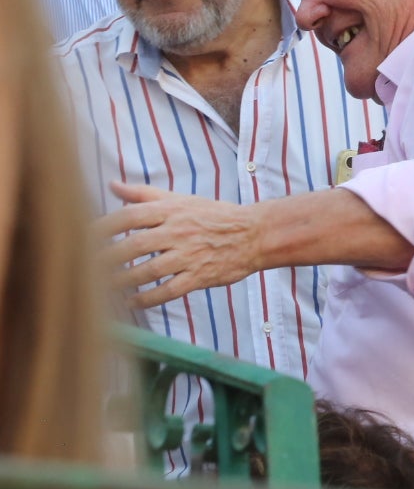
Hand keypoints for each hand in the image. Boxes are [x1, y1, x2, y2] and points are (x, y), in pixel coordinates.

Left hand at [99, 182, 262, 307]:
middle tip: (86, 269)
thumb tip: (113, 185)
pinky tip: (132, 302)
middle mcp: (178, 232)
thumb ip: (145, 194)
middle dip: (106, 258)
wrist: (256, 234)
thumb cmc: (215, 216)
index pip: (129, 216)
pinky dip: (148, 299)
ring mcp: (190, 255)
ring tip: (104, 288)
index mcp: (171, 211)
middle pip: (134, 245)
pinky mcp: (200, 276)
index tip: (83, 238)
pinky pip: (169, 290)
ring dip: (123, 281)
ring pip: (149, 271)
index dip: (103, 227)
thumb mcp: (182, 200)